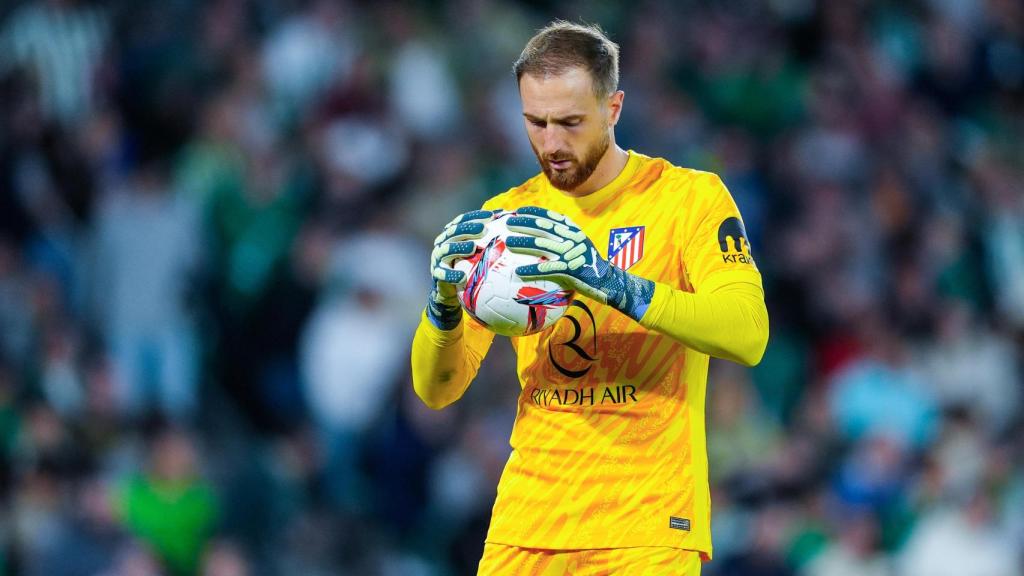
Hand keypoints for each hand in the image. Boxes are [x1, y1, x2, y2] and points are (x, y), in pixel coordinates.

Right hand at [426, 209, 500, 328]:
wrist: (450, 290)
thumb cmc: (469, 268)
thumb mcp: (479, 255)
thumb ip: (490, 241)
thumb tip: (515, 227)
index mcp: (452, 234)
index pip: (463, 220)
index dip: (476, 216)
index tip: (493, 216)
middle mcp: (443, 243)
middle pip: (454, 232)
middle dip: (467, 228)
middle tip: (483, 228)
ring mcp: (437, 258)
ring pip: (446, 250)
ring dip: (458, 248)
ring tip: (472, 248)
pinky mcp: (436, 274)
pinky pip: (442, 274)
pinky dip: (451, 275)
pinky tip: (462, 278)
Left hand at [505, 206, 653, 321]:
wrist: (608, 281)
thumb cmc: (589, 265)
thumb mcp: (579, 246)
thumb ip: (564, 240)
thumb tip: (542, 238)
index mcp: (573, 231)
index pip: (551, 217)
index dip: (535, 212)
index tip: (520, 210)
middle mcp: (572, 239)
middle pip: (544, 228)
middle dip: (524, 223)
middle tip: (508, 223)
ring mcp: (571, 253)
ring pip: (542, 245)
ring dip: (523, 243)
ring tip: (508, 243)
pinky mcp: (571, 270)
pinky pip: (547, 269)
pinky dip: (531, 270)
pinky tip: (518, 272)